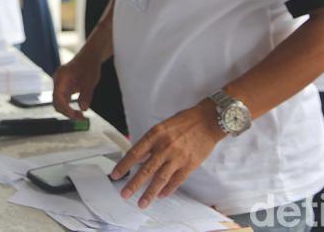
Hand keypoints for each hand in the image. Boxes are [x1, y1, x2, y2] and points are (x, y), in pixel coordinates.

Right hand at [52, 50, 101, 118]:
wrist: (90, 56)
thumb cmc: (89, 65)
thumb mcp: (91, 80)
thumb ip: (86, 94)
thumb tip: (83, 108)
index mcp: (61, 77)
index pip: (58, 96)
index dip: (65, 108)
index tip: (75, 115)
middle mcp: (58, 82)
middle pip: (56, 102)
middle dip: (67, 112)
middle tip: (81, 118)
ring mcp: (60, 85)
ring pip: (59, 103)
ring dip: (68, 112)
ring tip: (82, 117)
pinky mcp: (64, 88)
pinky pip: (64, 101)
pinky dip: (70, 108)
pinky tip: (79, 112)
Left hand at [110, 100, 224, 207]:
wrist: (208, 121)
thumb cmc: (183, 122)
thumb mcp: (161, 127)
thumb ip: (150, 143)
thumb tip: (138, 159)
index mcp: (155, 135)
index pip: (134, 153)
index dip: (123, 165)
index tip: (115, 175)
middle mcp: (165, 147)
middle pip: (146, 170)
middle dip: (133, 184)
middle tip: (125, 194)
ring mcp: (178, 157)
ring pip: (160, 179)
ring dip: (150, 193)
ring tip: (142, 203)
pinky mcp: (190, 165)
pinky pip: (176, 181)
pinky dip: (168, 189)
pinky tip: (161, 196)